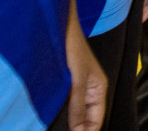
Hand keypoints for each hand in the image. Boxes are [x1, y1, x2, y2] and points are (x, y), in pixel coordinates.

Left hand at [64, 8, 106, 130]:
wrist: (55, 26)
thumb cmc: (71, 46)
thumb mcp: (76, 80)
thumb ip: (78, 106)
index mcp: (98, 87)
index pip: (97, 120)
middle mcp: (88, 88)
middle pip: (86, 117)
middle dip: (77, 128)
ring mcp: (75, 86)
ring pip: (73, 110)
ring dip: (66, 119)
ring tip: (54, 126)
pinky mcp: (63, 82)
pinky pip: (64, 102)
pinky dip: (58, 110)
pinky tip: (49, 114)